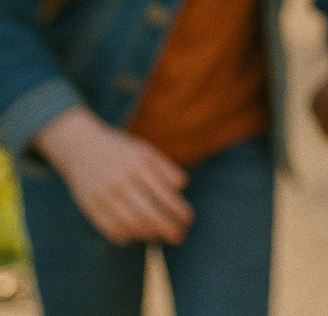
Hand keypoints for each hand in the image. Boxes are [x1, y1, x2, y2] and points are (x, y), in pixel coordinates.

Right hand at [32, 107, 192, 245]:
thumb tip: (181, 187)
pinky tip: (136, 235)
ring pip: (131, 223)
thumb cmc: (122, 152)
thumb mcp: (146, 152)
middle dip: (167, 227)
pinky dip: (126, 236)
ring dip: (149, 233)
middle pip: (149, 212)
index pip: (164, 193)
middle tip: (180, 236)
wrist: (81, 148)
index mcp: (139, 166)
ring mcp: (104, 196)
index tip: (189, 219)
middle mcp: (122, 181)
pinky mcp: (91, 207)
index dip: (178, 209)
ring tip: (160, 235)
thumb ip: (166, 168)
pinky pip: (111, 229)